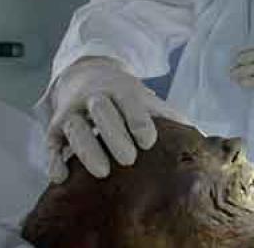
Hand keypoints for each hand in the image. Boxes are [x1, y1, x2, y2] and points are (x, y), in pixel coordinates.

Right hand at [46, 56, 188, 182]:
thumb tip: (202, 137)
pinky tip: (60, 178)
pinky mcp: (54, 128)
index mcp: (121, 90)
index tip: (149, 142)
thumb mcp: (146, 99)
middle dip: (114, 134)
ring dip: (87, 149)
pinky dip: (54, 160)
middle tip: (128, 160)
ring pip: (74, 127)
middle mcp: (94, 98)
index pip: (130, 102)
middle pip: (101, 112)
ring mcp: (72, 112)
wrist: (86, 75)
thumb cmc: (124, 96)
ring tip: (102, 172)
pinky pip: (51, 143)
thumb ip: (169, 115)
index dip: (139, 121)